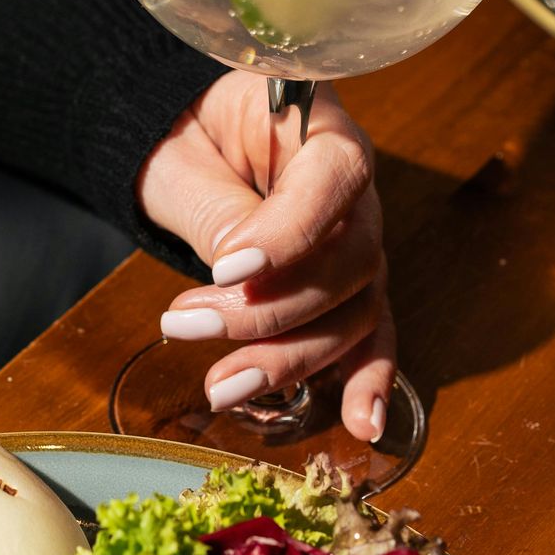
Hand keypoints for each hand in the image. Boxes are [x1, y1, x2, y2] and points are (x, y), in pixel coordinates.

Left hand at [134, 74, 392, 445]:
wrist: (188, 139)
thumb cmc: (186, 134)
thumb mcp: (185, 158)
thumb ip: (218, 209)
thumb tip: (238, 274)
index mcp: (321, 130)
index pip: (334, 176)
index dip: (291, 231)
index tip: (227, 268)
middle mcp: (355, 192)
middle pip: (348, 261)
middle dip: (267, 311)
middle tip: (185, 322)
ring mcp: (356, 244)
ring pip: (354, 312)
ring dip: (289, 359)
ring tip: (218, 386)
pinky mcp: (345, 289)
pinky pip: (370, 336)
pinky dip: (367, 380)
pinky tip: (361, 424)